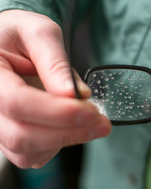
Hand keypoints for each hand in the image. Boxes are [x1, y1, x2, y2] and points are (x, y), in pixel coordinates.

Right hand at [0, 10, 110, 168]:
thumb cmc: (18, 35)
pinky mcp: (6, 136)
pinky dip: (57, 145)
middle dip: (69, 132)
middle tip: (103, 123)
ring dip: (65, 140)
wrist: (5, 44)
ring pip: (26, 152)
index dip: (57, 112)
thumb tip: (77, 95)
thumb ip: (56, 62)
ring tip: (91, 122)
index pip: (17, 103)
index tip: (91, 111)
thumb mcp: (38, 33)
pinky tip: (71, 126)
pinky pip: (30, 155)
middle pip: (21, 135)